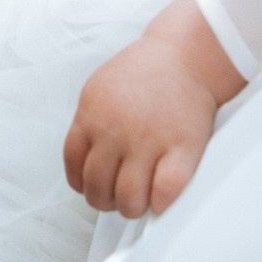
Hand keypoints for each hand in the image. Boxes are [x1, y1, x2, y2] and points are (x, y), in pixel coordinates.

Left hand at [62, 0, 244, 218]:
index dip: (82, 184)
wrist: (187, 54)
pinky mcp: (182, 149)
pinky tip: (161, 199)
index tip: (93, 187)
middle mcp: (115, 130)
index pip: (74, 166)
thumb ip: (90, 123)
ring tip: (140, 201)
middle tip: (118, 198)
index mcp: (91, 115)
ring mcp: (148, 141)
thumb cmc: (146, 72)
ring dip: (132, 207)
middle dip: (106, 201)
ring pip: (128, 198)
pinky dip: (161, 204)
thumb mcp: (100, 89)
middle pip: (97, 188)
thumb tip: (85, 162)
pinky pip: (165, 193)